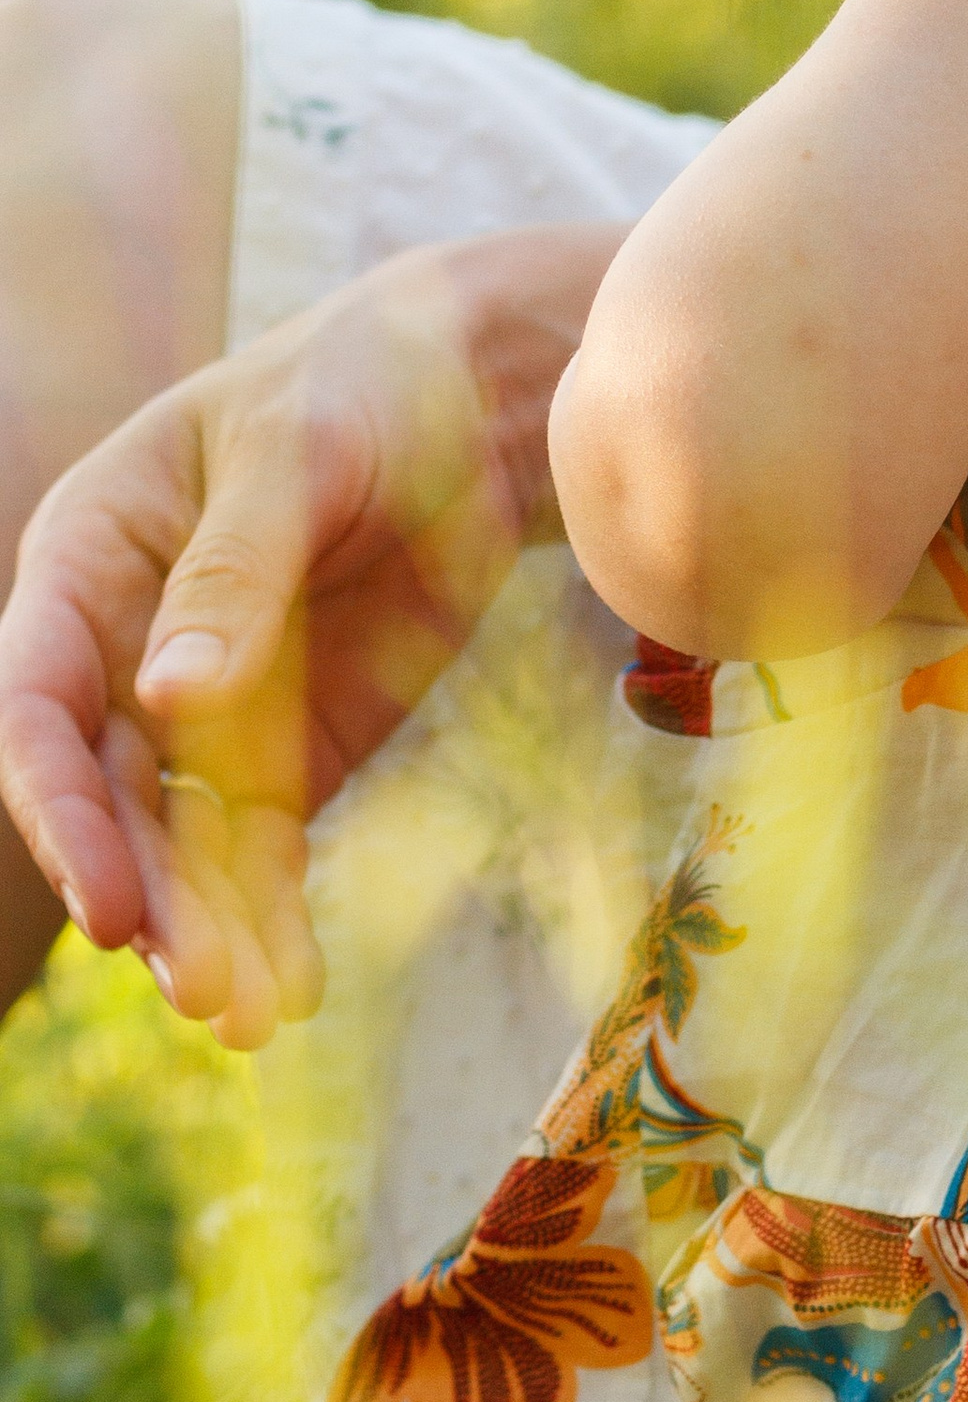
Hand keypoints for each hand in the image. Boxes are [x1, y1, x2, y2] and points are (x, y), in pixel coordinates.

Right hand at [0, 225, 612, 1049]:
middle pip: (108, 792)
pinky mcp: (290, 743)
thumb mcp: (297, 455)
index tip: (113, 901)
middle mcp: (126, 643)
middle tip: (204, 987)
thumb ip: (235, 573)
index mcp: (88, 554)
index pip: (39, 699)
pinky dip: (272, 915)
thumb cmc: (367, 384)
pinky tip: (295, 990)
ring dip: (206, 929)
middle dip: (149, 893)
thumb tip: (166, 697)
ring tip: (250, 1017)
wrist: (488, 393)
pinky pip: (261, 845)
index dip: (67, 806)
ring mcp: (207, 704)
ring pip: (180, 838)